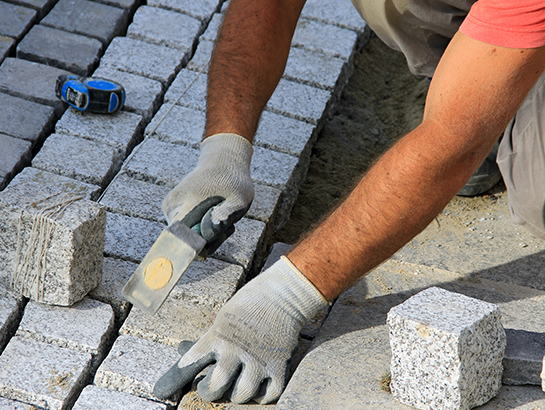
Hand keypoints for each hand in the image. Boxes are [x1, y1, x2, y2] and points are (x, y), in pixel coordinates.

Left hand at [153, 257, 326, 403]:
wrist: (283, 294)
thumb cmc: (249, 303)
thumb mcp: (223, 317)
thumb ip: (208, 339)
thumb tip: (183, 350)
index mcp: (217, 335)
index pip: (189, 363)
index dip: (173, 381)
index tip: (161, 392)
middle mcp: (235, 349)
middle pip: (214, 387)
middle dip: (208, 390)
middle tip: (208, 387)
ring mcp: (258, 359)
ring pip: (241, 395)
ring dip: (235, 394)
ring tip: (235, 386)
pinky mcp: (279, 365)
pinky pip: (269, 394)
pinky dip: (262, 395)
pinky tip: (258, 387)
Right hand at [162, 133, 253, 243]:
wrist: (222, 161)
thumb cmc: (233, 181)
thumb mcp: (239, 199)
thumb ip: (225, 216)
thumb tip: (206, 234)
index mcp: (187, 203)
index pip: (180, 240)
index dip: (194, 249)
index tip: (208, 246)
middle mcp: (172, 206)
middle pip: (185, 241)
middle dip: (206, 240)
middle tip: (226, 227)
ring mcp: (168, 207)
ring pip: (185, 236)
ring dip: (204, 234)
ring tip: (217, 215)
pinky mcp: (169, 207)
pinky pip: (184, 228)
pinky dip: (198, 227)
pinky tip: (209, 213)